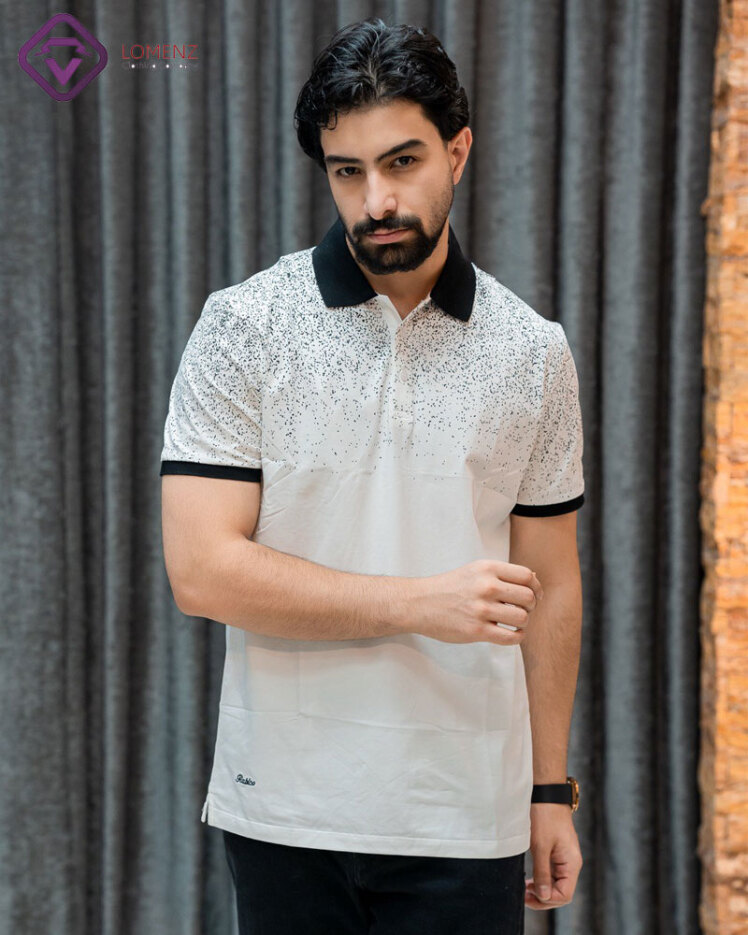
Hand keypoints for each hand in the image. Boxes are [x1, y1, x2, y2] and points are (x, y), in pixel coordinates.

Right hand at [401, 559, 543, 646]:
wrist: (419, 603)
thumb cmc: (449, 587)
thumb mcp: (474, 570)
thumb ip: (501, 574)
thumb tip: (533, 579)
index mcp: (487, 568)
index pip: (527, 576)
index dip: (536, 588)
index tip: (535, 595)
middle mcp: (486, 586)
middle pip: (528, 597)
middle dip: (531, 606)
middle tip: (524, 610)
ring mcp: (481, 609)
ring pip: (522, 618)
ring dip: (524, 622)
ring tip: (515, 623)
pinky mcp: (476, 630)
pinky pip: (510, 637)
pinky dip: (518, 637)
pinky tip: (511, 633)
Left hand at [525, 803, 582, 909]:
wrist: (547, 793)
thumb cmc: (545, 817)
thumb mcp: (540, 846)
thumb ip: (542, 873)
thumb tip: (543, 896)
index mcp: (572, 864)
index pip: (564, 895)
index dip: (547, 900)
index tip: (529, 897)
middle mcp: (571, 863)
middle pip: (560, 892)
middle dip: (542, 897)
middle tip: (523, 896)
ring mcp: (564, 858)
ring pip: (555, 883)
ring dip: (541, 889)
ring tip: (524, 889)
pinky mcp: (557, 852)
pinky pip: (552, 873)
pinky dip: (541, 878)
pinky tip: (529, 879)